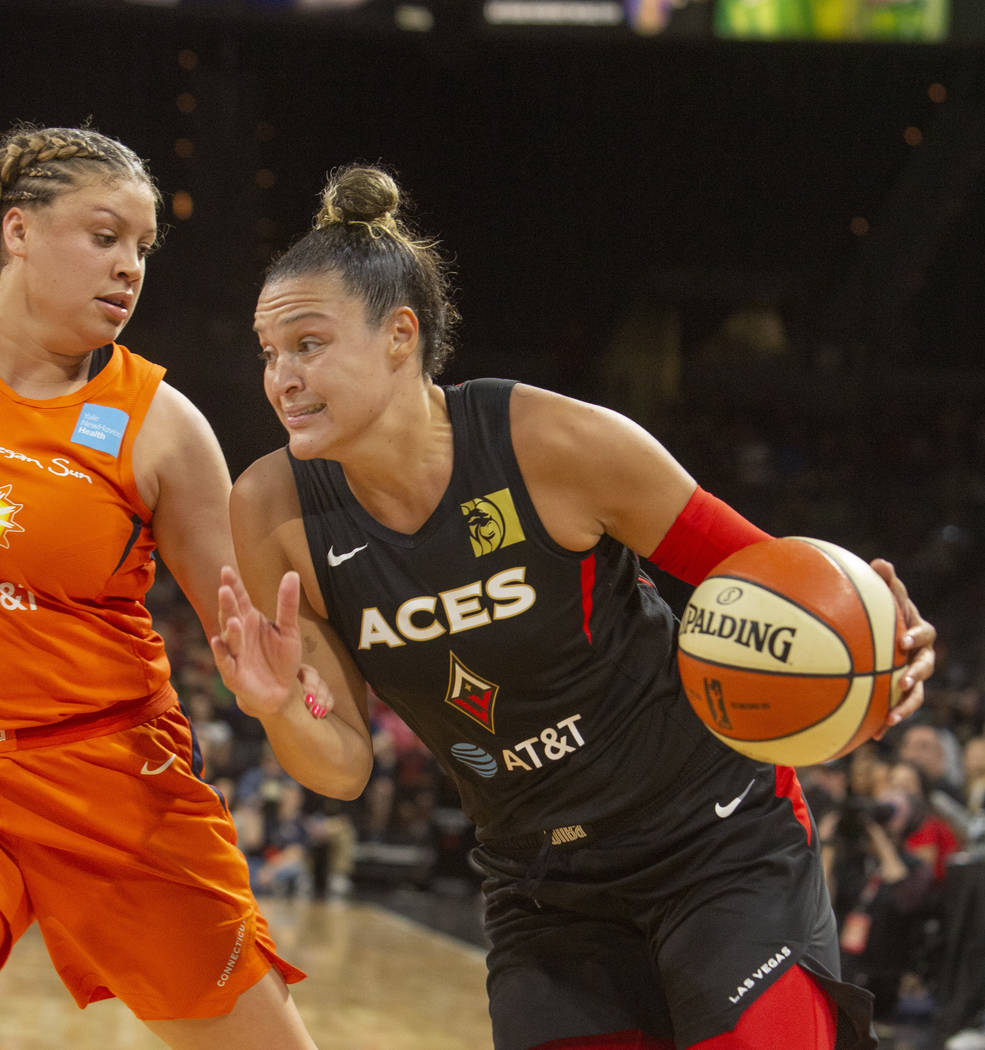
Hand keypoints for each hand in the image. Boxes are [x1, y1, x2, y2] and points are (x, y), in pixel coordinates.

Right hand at [210, 565, 302, 718]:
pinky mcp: (233, 674)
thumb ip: (287, 603)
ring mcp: (234, 653)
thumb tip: (292, 574)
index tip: (227, 569)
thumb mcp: (289, 629)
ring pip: (229, 639)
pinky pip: (226, 661)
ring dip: (230, 629)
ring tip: (234, 619)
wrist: (281, 692)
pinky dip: (222, 653)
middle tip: (225, 588)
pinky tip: (219, 641)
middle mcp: (238, 634)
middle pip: (231, 615)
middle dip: (227, 603)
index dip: (233, 585)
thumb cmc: (281, 658)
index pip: (240, 599)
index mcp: (250, 620)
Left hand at [870, 558, 936, 735]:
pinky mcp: (899, 694)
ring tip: (891, 718)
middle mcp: (920, 657)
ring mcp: (911, 677)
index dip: (915, 637)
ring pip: (916, 695)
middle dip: (915, 676)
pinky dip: (886, 723)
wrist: (884, 635)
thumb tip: (881, 562)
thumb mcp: (886, 598)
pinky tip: (873, 737)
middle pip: (925, 668)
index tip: (902, 641)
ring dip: (906, 706)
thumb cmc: (885, 614)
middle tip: (903, 681)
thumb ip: (885, 584)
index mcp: (918, 633)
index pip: (923, 634)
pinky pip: (895, 709)